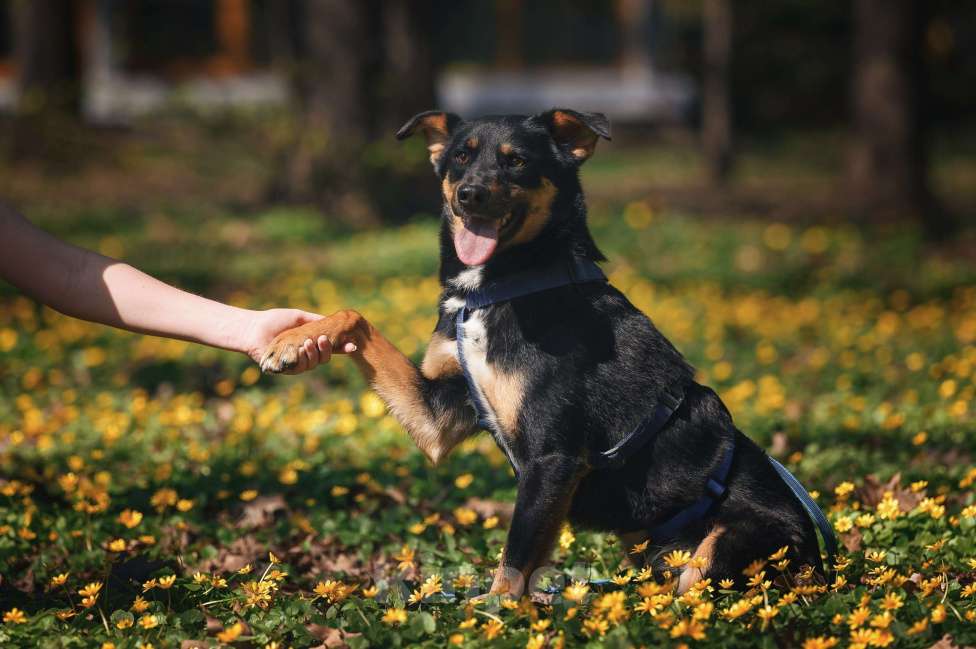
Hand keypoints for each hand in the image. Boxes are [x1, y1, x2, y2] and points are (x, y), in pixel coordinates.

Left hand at [239, 308, 355, 373]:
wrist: (254, 329)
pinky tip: (301, 348)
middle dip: (327, 349)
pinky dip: (303, 358)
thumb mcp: (299, 317)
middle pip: (324, 358)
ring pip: (314, 363)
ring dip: (314, 353)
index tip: (353, 345)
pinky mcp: (287, 370)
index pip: (330, 348)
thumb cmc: (274, 321)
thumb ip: (316, 320)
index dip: (342, 348)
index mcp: (310, 343)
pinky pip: (301, 368)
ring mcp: (296, 363)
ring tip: (308, 342)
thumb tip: (334, 321)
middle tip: (323, 339)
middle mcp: (305, 355)